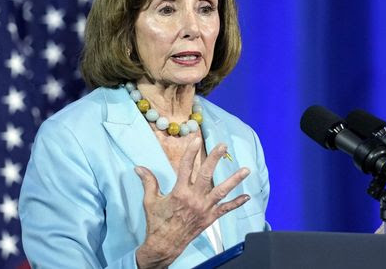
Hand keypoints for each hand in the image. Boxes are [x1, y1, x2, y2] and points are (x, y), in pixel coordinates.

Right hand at [135, 138, 249, 267]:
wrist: (164, 245)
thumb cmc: (157, 222)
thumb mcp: (150, 201)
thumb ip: (148, 182)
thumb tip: (138, 167)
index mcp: (179, 192)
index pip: (186, 167)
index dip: (191, 152)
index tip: (196, 139)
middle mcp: (193, 199)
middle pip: (206, 175)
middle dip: (215, 159)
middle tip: (223, 146)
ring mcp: (204, 209)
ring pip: (221, 191)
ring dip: (234, 180)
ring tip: (246, 170)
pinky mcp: (210, 218)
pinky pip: (225, 210)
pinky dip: (236, 203)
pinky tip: (247, 196)